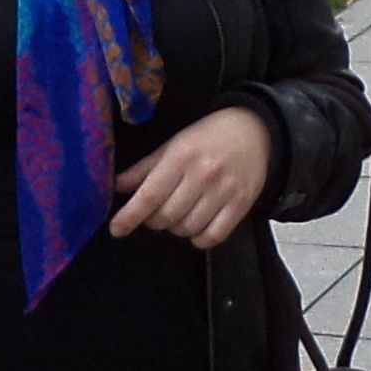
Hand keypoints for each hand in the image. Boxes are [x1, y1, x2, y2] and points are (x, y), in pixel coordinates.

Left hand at [110, 104, 276, 248]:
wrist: (254, 131)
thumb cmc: (208, 137)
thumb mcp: (173, 144)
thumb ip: (145, 168)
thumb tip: (118, 186)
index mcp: (181, 157)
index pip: (150, 194)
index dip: (130, 215)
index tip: (116, 228)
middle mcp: (203, 175)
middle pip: (167, 216)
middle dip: (154, 220)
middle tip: (155, 212)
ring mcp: (224, 191)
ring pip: (188, 228)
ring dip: (176, 228)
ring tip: (178, 215)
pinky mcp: (241, 205)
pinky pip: (214, 236)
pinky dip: (199, 239)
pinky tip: (196, 227)